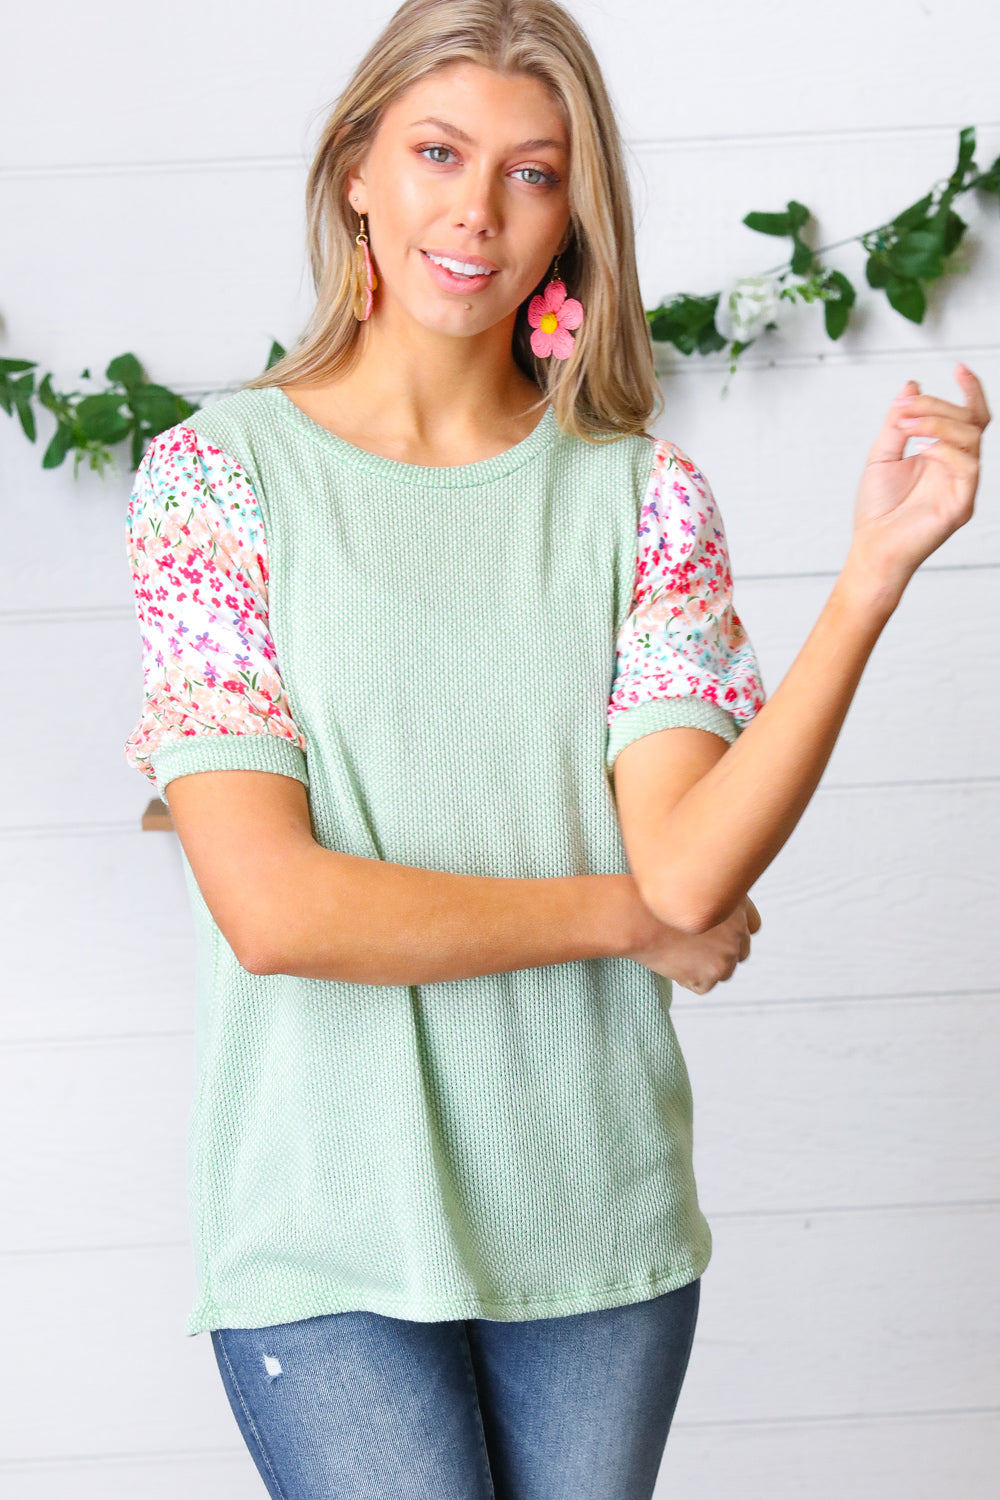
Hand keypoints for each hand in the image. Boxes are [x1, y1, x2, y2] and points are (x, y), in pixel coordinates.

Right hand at [628, 893, 760, 993]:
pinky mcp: (714, 974)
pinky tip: (670, 961)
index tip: (715, 936)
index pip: (751, 925)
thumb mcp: (690, 893)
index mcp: (736, 902)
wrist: (633, 917)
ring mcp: (728, 952)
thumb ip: (712, 906)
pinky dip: (686, 980)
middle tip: (688, 948)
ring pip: (722, 971)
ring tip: (675, 951)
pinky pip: (703, 985)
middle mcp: (739, 927)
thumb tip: (714, 933)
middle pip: (738, 952)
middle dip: (717, 954)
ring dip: (702, 968)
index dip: (732, 933)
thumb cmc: (650, 903)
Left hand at [847, 363, 989, 604]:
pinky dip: (946, 451)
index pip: (969, 417)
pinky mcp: (961, 504)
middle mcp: (958, 468)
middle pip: (970, 421)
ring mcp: (963, 486)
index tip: (958, 368)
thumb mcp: (883, 455)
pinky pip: (968, 467)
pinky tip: (923, 450)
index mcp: (944, 455)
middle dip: (937, 407)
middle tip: (906, 409)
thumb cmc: (877, 509)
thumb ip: (898, 422)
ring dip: (938, 423)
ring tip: (907, 425)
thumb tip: (911, 386)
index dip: (971, 391)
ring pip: (971, 438)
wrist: (872, 547)